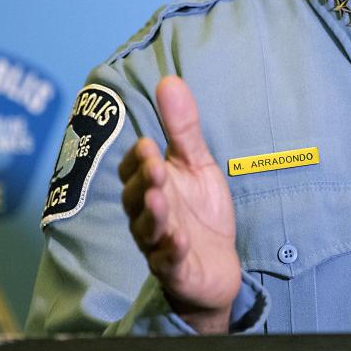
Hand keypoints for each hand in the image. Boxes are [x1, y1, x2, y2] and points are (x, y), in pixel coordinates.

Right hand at [118, 76, 241, 332]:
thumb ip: (183, 128)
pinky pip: (169, 263)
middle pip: (135, 199)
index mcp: (150, 188)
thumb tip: (169, 79)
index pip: (133, 171)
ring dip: (153, 214)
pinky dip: (171, 252)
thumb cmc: (200, 212)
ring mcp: (160, 245)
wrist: (217, 266)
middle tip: (155, 165)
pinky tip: (179, 241)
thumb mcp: (196, 165)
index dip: (138, 160)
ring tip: (160, 198)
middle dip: (144, 181)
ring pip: (148, 230)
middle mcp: (148, 216)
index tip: (148, 144)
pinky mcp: (177, 271)